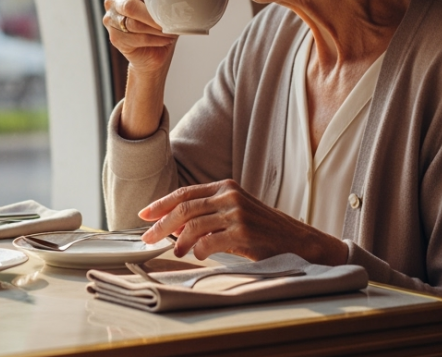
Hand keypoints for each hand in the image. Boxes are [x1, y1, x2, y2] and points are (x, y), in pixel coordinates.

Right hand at [102, 0, 176, 75]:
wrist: (152, 53)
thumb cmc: (159, 26)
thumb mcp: (163, 8)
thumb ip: (167, 0)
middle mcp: (114, 2)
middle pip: (130, 6)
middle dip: (153, 15)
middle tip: (170, 20)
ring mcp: (111, 20)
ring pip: (134, 24)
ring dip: (156, 29)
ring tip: (171, 31)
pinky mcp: (115, 38)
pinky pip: (136, 38)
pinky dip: (155, 40)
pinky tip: (165, 40)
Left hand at [138, 180, 348, 263]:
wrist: (296, 240)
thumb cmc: (262, 229)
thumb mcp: (233, 214)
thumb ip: (206, 216)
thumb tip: (173, 228)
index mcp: (225, 186)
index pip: (184, 192)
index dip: (161, 203)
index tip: (144, 214)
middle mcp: (229, 195)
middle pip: (184, 207)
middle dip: (161, 224)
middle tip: (148, 238)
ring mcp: (236, 212)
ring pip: (193, 224)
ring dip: (179, 241)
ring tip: (176, 252)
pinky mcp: (243, 231)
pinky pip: (209, 241)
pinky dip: (198, 250)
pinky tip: (198, 255)